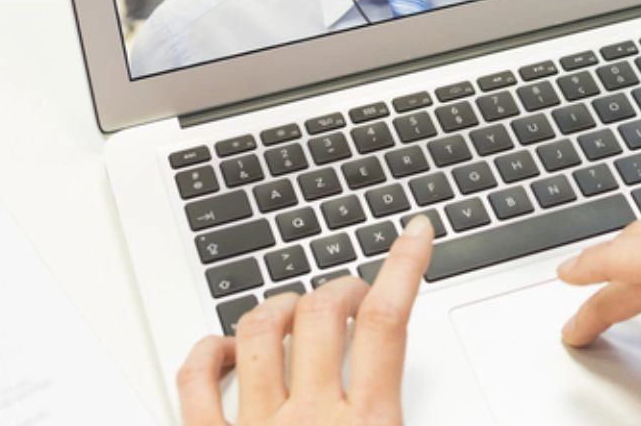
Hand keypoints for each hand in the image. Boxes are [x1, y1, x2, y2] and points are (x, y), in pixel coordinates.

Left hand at [177, 215, 434, 425]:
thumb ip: (406, 418)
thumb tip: (446, 401)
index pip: (386, 323)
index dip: (403, 266)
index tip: (414, 233)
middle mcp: (310, 421)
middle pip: (321, 314)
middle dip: (337, 288)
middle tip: (350, 291)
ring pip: (257, 333)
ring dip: (277, 307)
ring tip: (290, 310)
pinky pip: (194, 383)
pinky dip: (205, 354)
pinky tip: (220, 349)